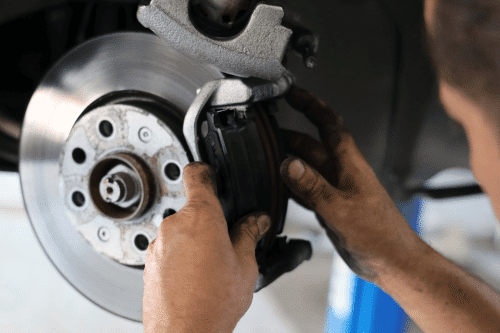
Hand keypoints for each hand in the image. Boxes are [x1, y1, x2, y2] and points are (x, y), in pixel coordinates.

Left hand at [142, 162, 270, 332]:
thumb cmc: (212, 303)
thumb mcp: (244, 265)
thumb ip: (249, 235)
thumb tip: (256, 221)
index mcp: (201, 216)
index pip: (197, 175)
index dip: (206, 171)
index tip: (210, 174)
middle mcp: (174, 225)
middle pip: (193, 210)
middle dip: (209, 222)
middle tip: (225, 245)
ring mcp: (158, 244)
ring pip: (181, 232)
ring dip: (194, 242)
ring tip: (210, 269)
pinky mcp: (149, 263)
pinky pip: (168, 250)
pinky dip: (180, 257)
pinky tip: (194, 278)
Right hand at [280, 86, 425, 281]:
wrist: (393, 262)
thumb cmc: (380, 235)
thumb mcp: (341, 208)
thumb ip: (313, 186)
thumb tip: (289, 163)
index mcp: (349, 164)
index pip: (328, 123)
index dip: (310, 104)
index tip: (291, 92)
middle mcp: (342, 172)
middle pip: (312, 144)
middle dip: (290, 134)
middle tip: (266, 130)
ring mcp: (336, 189)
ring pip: (308, 166)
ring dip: (289, 158)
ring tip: (266, 155)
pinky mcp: (332, 206)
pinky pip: (307, 188)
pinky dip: (293, 184)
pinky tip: (280, 187)